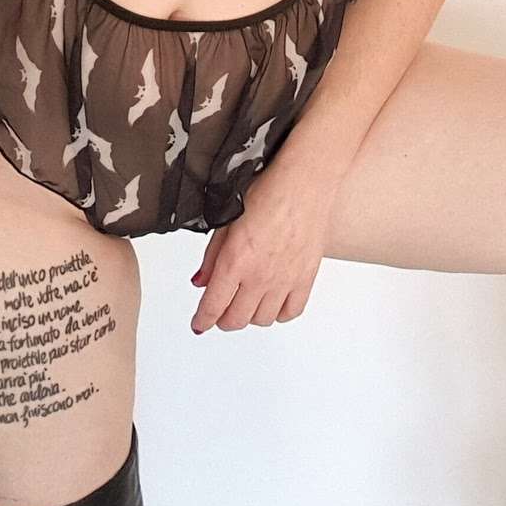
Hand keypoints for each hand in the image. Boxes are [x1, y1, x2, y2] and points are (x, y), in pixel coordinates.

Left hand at [188, 156, 333, 332]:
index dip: (202, 320)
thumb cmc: (269, 190)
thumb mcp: (228, 218)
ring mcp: (284, 280)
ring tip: (245, 303)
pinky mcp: (305, 278)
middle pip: (236, 319)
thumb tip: (201, 281)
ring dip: (249, 316)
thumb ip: (212, 255)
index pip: (213, 306)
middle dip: (222, 319)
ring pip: (262, 320)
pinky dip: (279, 314)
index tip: (199, 323)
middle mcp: (260, 276)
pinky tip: (273, 303)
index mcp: (236, 260)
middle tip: (219, 311)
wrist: (305, 182)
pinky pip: (291, 312)